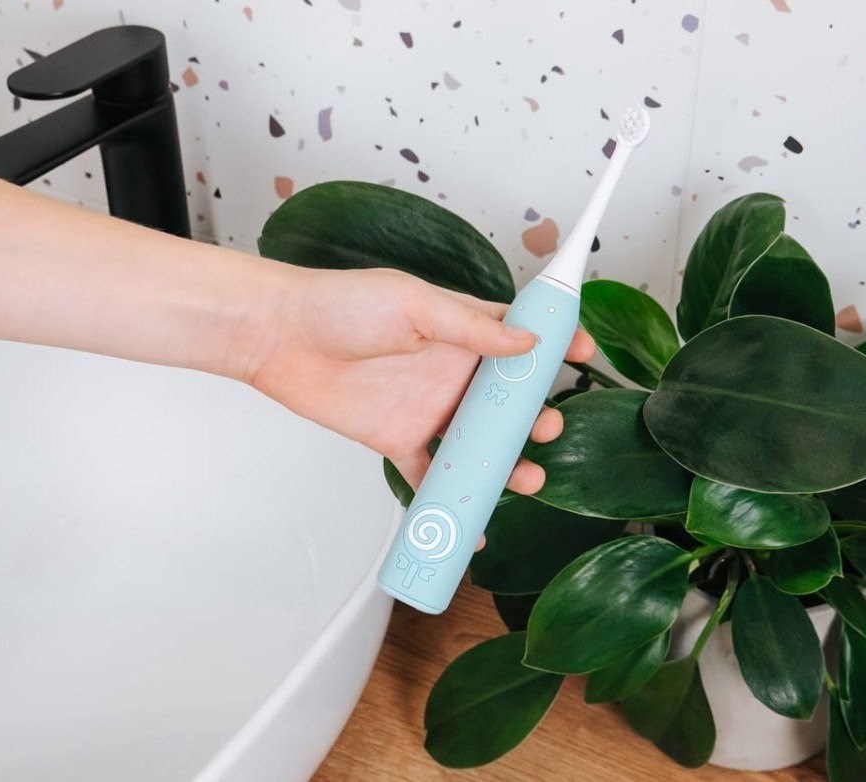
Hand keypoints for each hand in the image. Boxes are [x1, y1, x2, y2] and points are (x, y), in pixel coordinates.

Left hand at [246, 267, 594, 492]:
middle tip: (547, 429)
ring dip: (506, 464)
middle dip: (535, 417)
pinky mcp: (400, 440)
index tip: (585, 355)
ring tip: (527, 479)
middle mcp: (453, 371)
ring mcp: (430, 409)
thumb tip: (528, 343)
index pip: (521, 336)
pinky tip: (475, 526)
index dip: (555, 346)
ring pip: (481, 443)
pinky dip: (454, 502)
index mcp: (462, 330)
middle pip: (508, 400)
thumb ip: (473, 327)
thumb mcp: (415, 304)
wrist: (280, 338)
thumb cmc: (342, 305)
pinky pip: (434, 477)